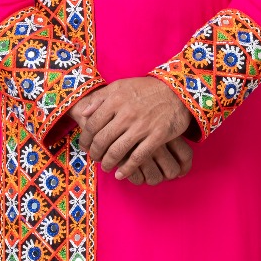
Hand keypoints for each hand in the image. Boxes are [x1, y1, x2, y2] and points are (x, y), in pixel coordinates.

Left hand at [67, 78, 196, 184]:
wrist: (176, 91)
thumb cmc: (146, 89)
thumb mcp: (120, 85)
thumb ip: (100, 98)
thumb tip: (84, 112)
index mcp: (115, 100)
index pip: (93, 124)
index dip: (86, 139)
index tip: (85, 146)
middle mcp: (126, 113)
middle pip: (102, 140)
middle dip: (95, 153)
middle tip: (95, 158)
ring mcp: (142, 126)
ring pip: (117, 151)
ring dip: (108, 163)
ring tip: (106, 167)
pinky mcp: (157, 136)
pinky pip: (138, 157)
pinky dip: (127, 169)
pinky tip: (121, 174)